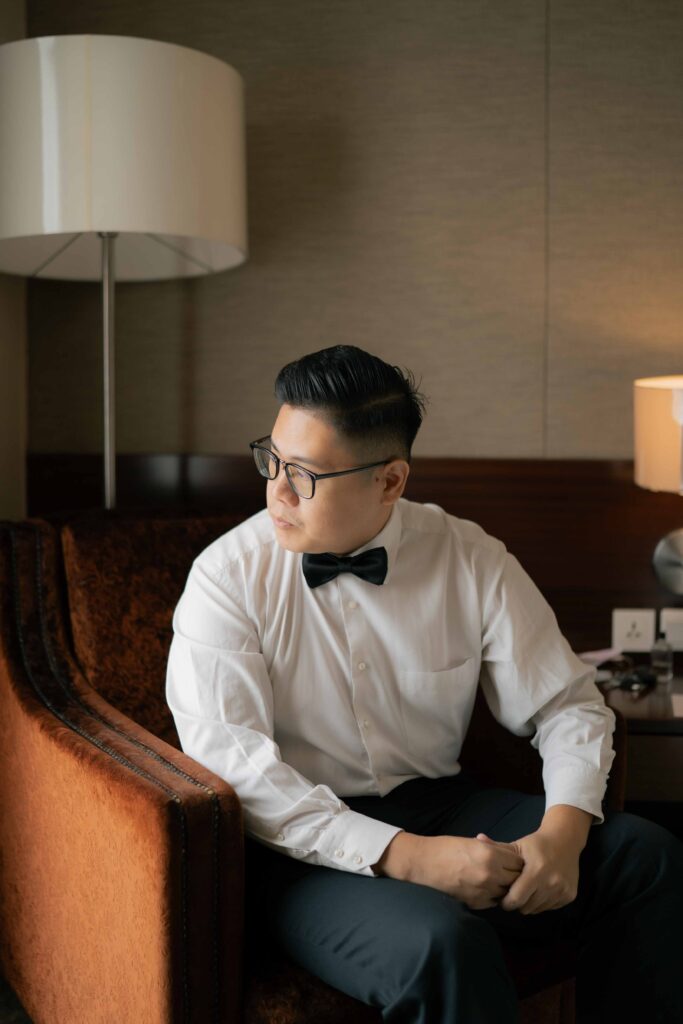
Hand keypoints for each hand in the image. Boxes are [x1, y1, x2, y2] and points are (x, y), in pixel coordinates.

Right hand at [374, 832, 523, 909]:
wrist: (423, 863)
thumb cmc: (446, 848)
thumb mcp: (473, 842)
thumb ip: (494, 849)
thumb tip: (512, 854)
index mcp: (490, 855)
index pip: (519, 862)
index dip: (517, 861)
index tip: (513, 860)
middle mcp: (489, 875)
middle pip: (516, 879)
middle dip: (514, 875)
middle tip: (508, 871)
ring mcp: (483, 891)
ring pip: (506, 893)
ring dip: (505, 887)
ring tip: (497, 879)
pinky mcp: (475, 903)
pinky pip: (494, 901)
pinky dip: (493, 896)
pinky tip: (485, 888)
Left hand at [475, 829, 579, 914]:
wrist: (565, 840)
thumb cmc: (537, 844)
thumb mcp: (517, 845)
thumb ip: (498, 847)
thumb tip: (477, 838)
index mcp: (536, 871)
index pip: (516, 899)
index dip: (506, 901)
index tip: (502, 896)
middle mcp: (551, 883)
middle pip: (526, 907)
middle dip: (517, 903)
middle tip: (514, 893)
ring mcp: (562, 891)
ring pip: (538, 909)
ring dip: (530, 903)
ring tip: (527, 890)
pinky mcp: (570, 896)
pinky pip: (550, 907)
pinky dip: (542, 903)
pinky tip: (540, 890)